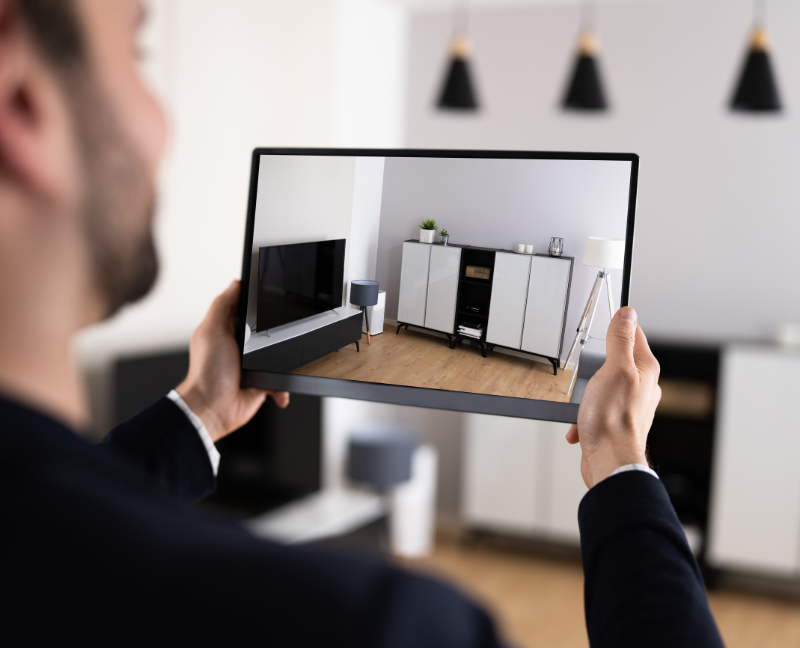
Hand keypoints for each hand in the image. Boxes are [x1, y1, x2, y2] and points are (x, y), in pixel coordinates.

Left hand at [176, 280, 288, 441]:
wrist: (214, 409)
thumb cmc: (207, 373)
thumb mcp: (211, 331)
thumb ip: (222, 306)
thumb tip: (235, 284)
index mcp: (227, 330)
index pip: (245, 308)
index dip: (256, 300)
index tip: (271, 293)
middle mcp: (241, 346)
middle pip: (267, 329)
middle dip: (277, 330)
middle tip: (281, 331)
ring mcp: (253, 364)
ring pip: (278, 353)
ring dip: (282, 359)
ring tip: (278, 360)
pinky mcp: (264, 381)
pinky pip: (281, 378)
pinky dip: (282, 384)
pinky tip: (278, 385)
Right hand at [566, 307, 660, 487]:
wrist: (609, 461)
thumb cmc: (613, 419)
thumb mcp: (615, 369)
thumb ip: (621, 340)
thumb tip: (627, 314)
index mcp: (645, 370)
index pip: (634, 334)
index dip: (618, 326)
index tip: (606, 321)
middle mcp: (642, 387)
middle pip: (614, 361)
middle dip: (593, 367)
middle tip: (587, 372)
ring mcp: (629, 405)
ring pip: (601, 386)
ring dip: (586, 394)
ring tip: (583, 403)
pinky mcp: (616, 423)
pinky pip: (595, 410)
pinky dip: (583, 415)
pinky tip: (579, 423)